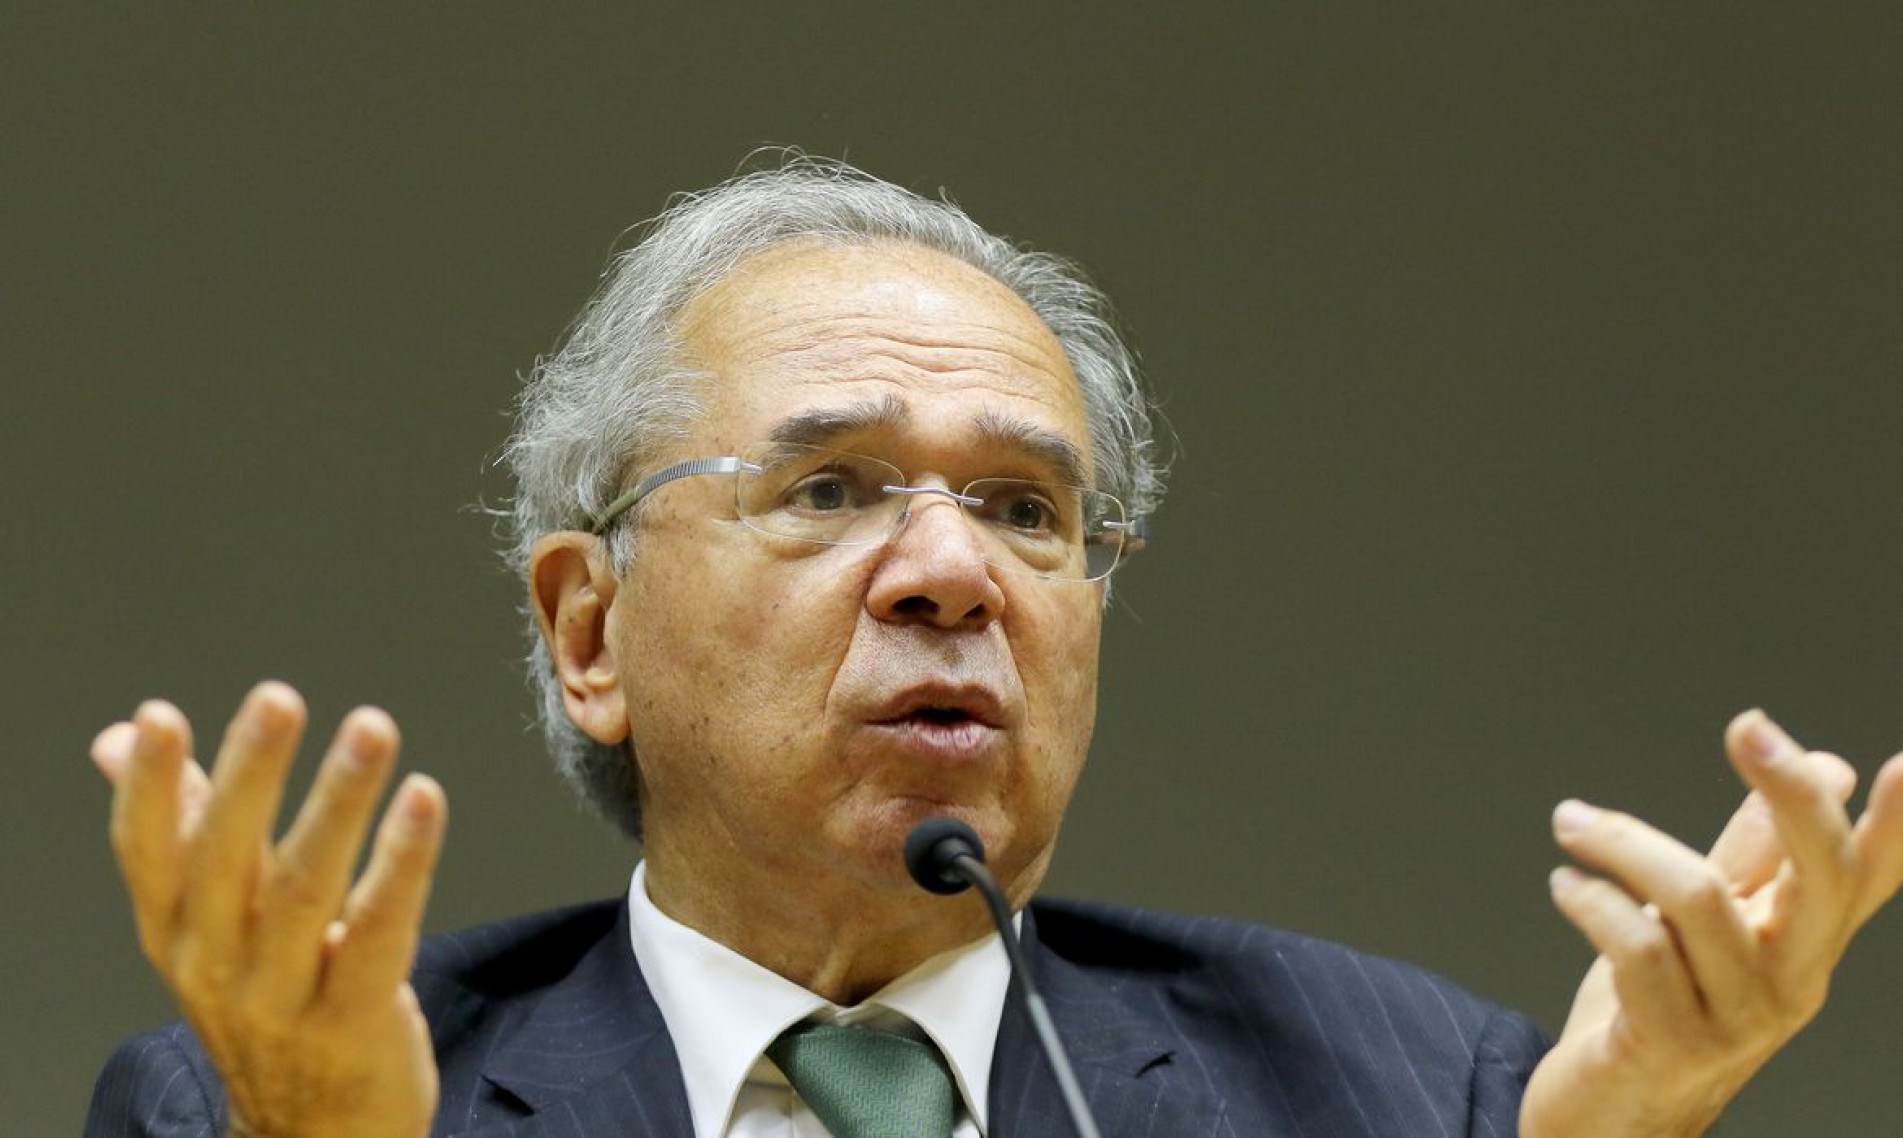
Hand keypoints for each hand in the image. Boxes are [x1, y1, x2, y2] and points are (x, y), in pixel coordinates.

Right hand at [91, 682, 446, 1137]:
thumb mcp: (208, 924)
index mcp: (173, 931)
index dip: (150, 786)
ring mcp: (281, 997)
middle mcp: (214, 963)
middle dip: (250, 773)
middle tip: (277, 697)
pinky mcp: (353, 1019)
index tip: (160, 715)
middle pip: (225, 859)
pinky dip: (403, 861)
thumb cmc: (269, 1001)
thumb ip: (181, 826)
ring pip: (304, 887)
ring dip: (339, 799)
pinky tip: (424, 799)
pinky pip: (379, 929)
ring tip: (371, 726)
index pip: (145, 852)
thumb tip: (121, 736)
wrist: (316, 1134)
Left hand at [1520, 711, 1902, 1135]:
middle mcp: (1790, 982)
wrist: (1608, 1116)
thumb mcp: (1709, 922)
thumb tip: (1823, 764)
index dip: (1896, 827)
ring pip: (1701, 898)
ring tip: (1573, 824)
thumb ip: (1752, 852)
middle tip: (1749, 727)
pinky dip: (1591, 901)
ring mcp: (1737, 1019)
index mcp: (1804, 944)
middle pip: (1820, 875)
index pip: (1866, 878)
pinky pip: (1638, 948)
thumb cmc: (1657, 1009)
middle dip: (1790, 792)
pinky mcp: (1671, 1043)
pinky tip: (1566, 885)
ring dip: (1625, 842)